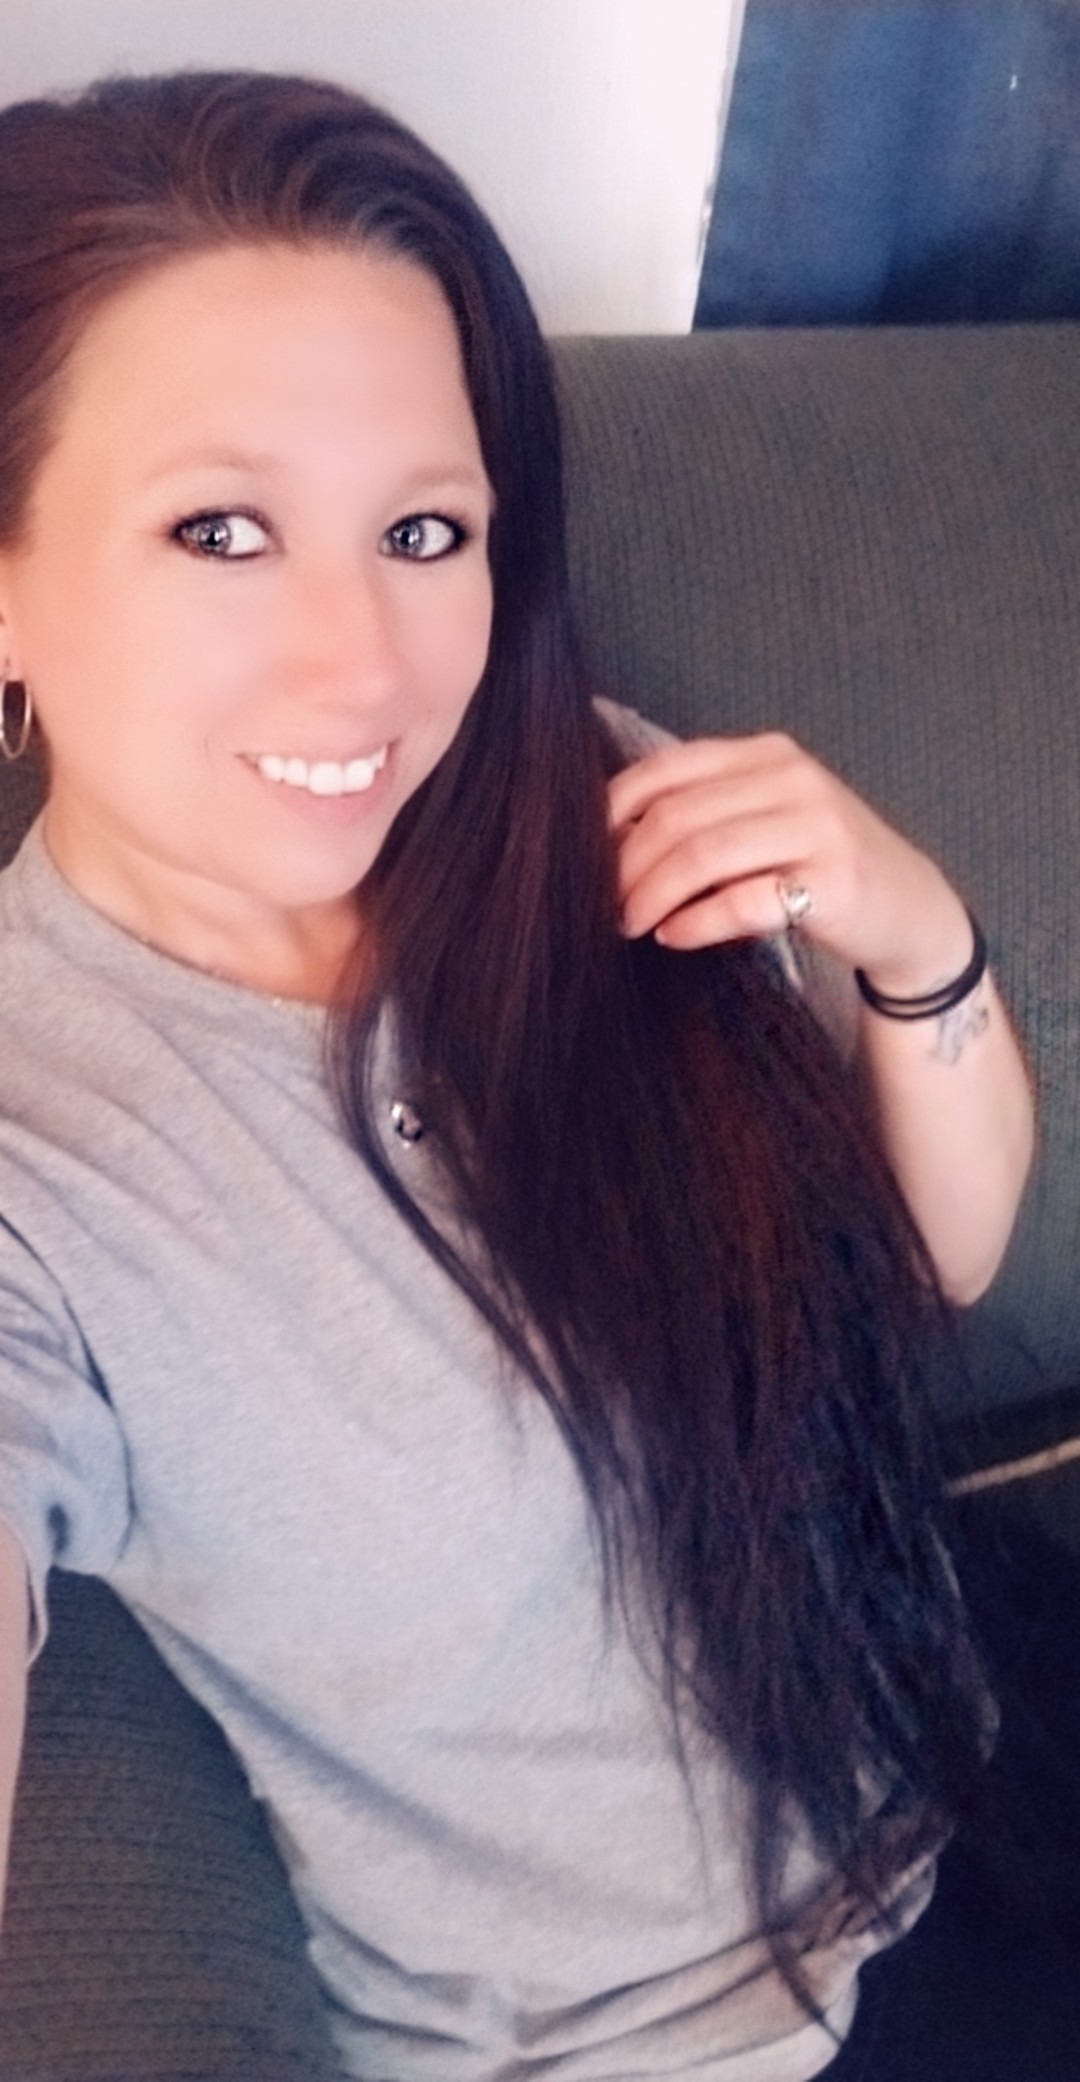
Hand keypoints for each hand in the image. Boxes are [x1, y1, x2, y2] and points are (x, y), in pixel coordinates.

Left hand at [608, 731, 974, 996]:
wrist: (909, 911)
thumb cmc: (821, 867)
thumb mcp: (768, 819)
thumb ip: (707, 813)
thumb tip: (609, 838)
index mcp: (768, 754)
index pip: (669, 768)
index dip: (615, 809)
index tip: (586, 852)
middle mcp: (794, 780)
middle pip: (678, 816)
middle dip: (626, 864)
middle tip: (603, 903)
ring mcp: (817, 829)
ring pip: (704, 854)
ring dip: (652, 894)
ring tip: (630, 924)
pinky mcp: (832, 883)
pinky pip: (742, 901)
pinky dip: (696, 922)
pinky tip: (673, 935)